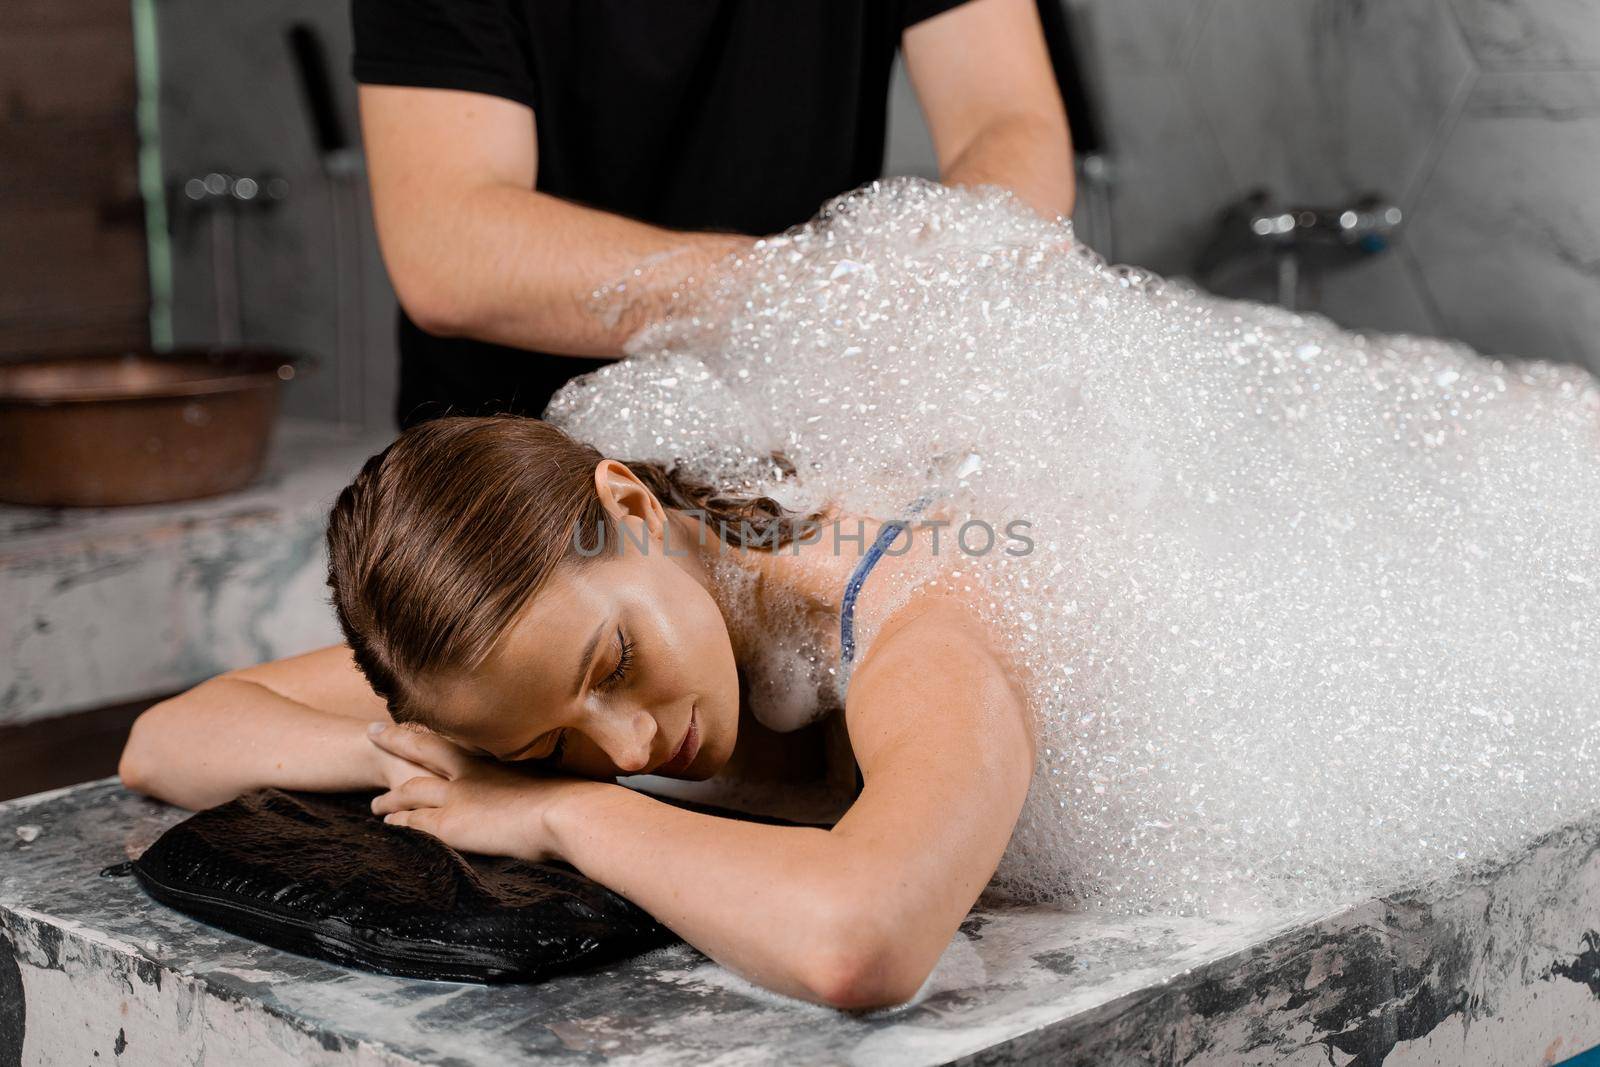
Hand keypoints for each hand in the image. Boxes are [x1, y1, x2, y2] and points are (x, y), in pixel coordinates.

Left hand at [366, 722, 597, 862]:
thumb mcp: (552, 776)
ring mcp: (458, 796)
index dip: (433, 728)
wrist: (570, 810)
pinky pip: (414, 822)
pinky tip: (387, 826)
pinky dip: (399, 823)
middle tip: (372, 732)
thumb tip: (549, 782)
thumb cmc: (574, 795)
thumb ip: (538, 777)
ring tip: (374, 804)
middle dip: (396, 740)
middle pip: (421, 750)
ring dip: (390, 797)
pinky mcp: (453, 823)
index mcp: (494, 757)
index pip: (454, 738)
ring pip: (409, 790)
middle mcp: (470, 771)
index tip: (416, 720)